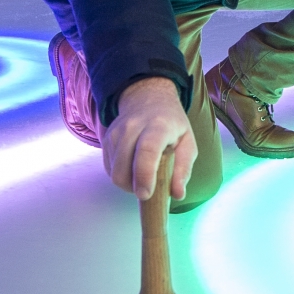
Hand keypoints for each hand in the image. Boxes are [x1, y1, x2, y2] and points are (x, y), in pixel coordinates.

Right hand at [102, 76, 195, 200]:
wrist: (148, 99)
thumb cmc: (172, 125)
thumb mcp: (187, 143)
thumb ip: (184, 169)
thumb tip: (178, 194)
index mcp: (158, 126)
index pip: (147, 151)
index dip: (144, 176)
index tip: (146, 195)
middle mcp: (132, 126)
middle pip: (124, 166)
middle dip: (133, 187)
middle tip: (149, 189)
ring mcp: (116, 132)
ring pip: (114, 171)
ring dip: (127, 184)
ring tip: (142, 178)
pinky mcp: (106, 139)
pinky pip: (109, 168)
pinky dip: (120, 176)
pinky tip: (132, 169)